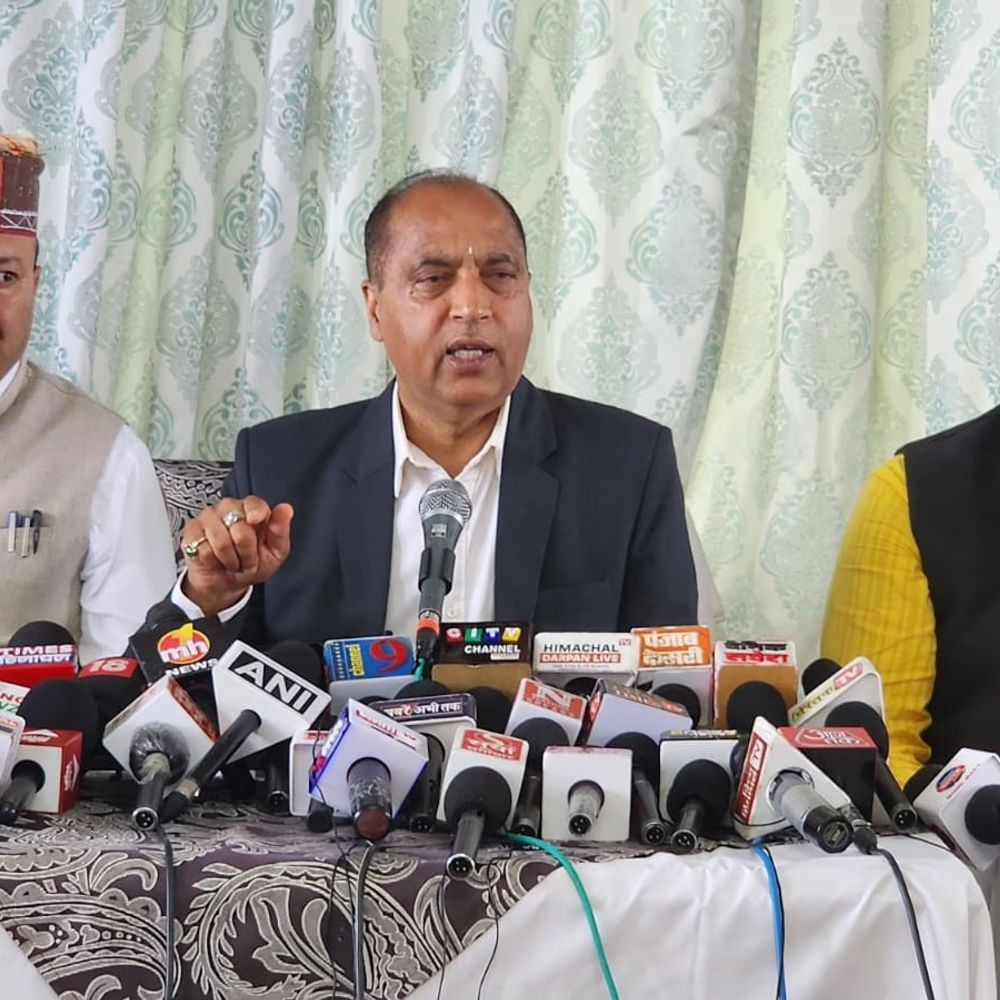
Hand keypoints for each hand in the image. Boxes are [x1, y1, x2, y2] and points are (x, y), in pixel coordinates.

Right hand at [180, 496, 293, 614]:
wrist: (228, 583)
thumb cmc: (252, 564)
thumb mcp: (275, 552)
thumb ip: (280, 530)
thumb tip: (285, 509)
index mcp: (251, 510)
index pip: (253, 502)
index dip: (255, 512)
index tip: (256, 521)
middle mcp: (229, 509)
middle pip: (239, 526)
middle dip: (246, 551)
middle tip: (247, 558)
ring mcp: (208, 518)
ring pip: (220, 540)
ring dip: (230, 559)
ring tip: (233, 561)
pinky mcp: (192, 532)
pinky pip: (204, 549)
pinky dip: (213, 562)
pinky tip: (216, 560)